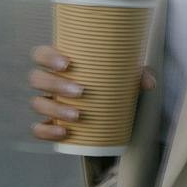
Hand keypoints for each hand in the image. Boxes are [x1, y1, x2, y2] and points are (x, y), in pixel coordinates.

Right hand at [28, 45, 155, 141]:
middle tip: (80, 91)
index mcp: (60, 62)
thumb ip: (138, 74)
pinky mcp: (50, 122)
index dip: (47, 57)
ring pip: (38, 103)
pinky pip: (39, 128)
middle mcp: (50, 81)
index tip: (67, 63)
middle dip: (55, 85)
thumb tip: (149, 82)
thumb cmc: (112, 79)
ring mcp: (48, 102)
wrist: (111, 104)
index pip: (41, 54)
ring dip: (55, 109)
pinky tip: (63, 132)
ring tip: (77, 115)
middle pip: (37, 79)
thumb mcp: (125, 73)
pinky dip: (47, 131)